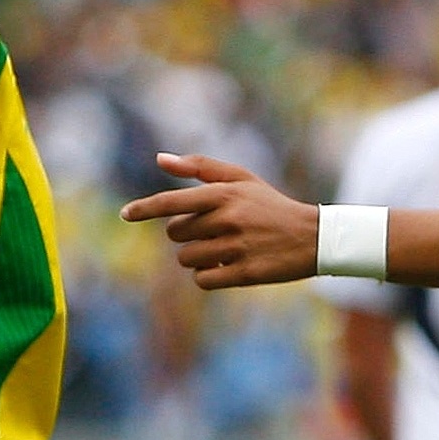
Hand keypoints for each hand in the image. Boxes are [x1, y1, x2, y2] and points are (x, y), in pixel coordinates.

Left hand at [120, 153, 321, 289]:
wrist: (313, 237)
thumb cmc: (271, 206)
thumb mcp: (242, 179)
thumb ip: (201, 167)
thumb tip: (161, 159)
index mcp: (223, 194)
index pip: (171, 201)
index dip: (144, 209)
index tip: (125, 215)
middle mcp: (227, 219)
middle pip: (177, 234)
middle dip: (186, 236)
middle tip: (212, 233)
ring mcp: (236, 247)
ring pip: (187, 259)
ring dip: (197, 258)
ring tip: (221, 251)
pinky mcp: (245, 273)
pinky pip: (203, 280)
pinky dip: (209, 277)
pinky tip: (226, 268)